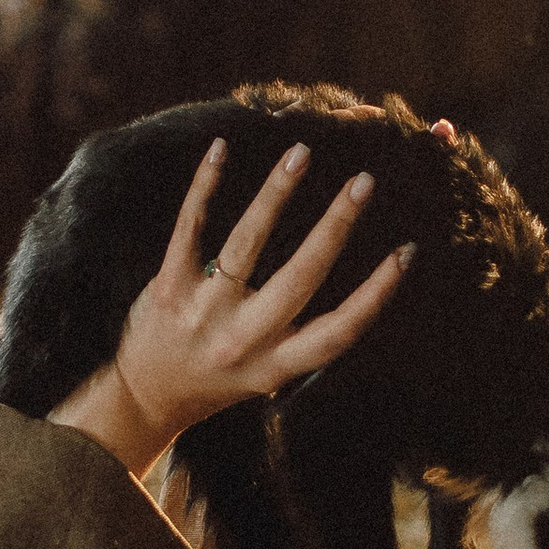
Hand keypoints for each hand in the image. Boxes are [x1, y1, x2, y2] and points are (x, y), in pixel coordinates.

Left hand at [49, 134, 411, 477]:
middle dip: (336, 224)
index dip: (376, 292)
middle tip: (363, 182)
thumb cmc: (216, 379)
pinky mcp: (169, 288)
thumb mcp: (266, 375)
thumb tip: (353, 286)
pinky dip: (205, 186)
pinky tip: (221, 150)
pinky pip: (190, 229)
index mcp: (277, 365)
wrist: (143, 398)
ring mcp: (203, 311)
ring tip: (301, 154)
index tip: (405, 252)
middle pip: (301, 275)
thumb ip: (299, 340)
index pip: (339, 330)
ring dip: (277, 193)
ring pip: (247, 243)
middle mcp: (244, 339)